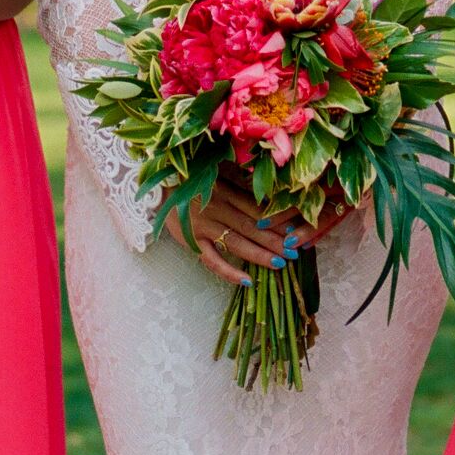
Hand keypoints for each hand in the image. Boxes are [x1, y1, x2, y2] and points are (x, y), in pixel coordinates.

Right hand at [165, 180, 310, 284]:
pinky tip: (248, 281)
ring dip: (259, 255)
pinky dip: (230, 272)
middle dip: (275, 240)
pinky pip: (212, 260)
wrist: (157, 185)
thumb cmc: (192, 179)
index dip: (278, 220)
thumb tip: (269, 188)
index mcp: (226, 191)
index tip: (297, 228)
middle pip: (252, 227)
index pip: (257, 208)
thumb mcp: (217, 173)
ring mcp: (204, 227)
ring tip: (280, 264)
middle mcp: (218, 209)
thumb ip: (240, 181)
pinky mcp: (192, 242)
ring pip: (237, 244)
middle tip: (295, 251)